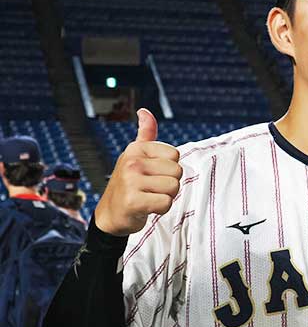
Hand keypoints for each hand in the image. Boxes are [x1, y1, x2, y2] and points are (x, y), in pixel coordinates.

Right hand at [94, 109, 182, 235]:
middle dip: (169, 184)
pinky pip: (166, 203)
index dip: (169, 169)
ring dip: (166, 197)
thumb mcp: (135, 156)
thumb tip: (144, 111)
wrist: (111, 214)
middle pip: (177, 172)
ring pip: (174, 188)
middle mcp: (132, 161)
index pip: (175, 156)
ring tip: (148, 197)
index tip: (152, 175)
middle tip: (151, 189)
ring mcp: (130, 181)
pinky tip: (147, 208)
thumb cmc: (129, 185)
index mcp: (136, 148)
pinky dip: (161, 209)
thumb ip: (145, 134)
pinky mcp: (132, 201)